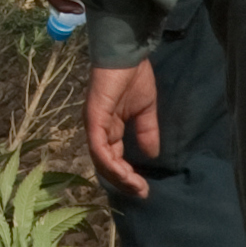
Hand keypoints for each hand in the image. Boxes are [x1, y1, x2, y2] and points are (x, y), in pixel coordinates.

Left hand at [83, 61, 159, 198]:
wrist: (128, 54)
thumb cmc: (134, 76)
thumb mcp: (145, 110)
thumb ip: (147, 131)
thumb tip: (152, 154)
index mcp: (109, 128)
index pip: (114, 159)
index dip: (127, 176)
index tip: (144, 189)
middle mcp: (98, 130)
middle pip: (106, 165)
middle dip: (123, 182)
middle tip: (141, 193)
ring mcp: (94, 125)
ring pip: (101, 160)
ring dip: (118, 176)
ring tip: (135, 186)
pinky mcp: (94, 118)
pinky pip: (99, 146)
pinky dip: (110, 162)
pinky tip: (124, 172)